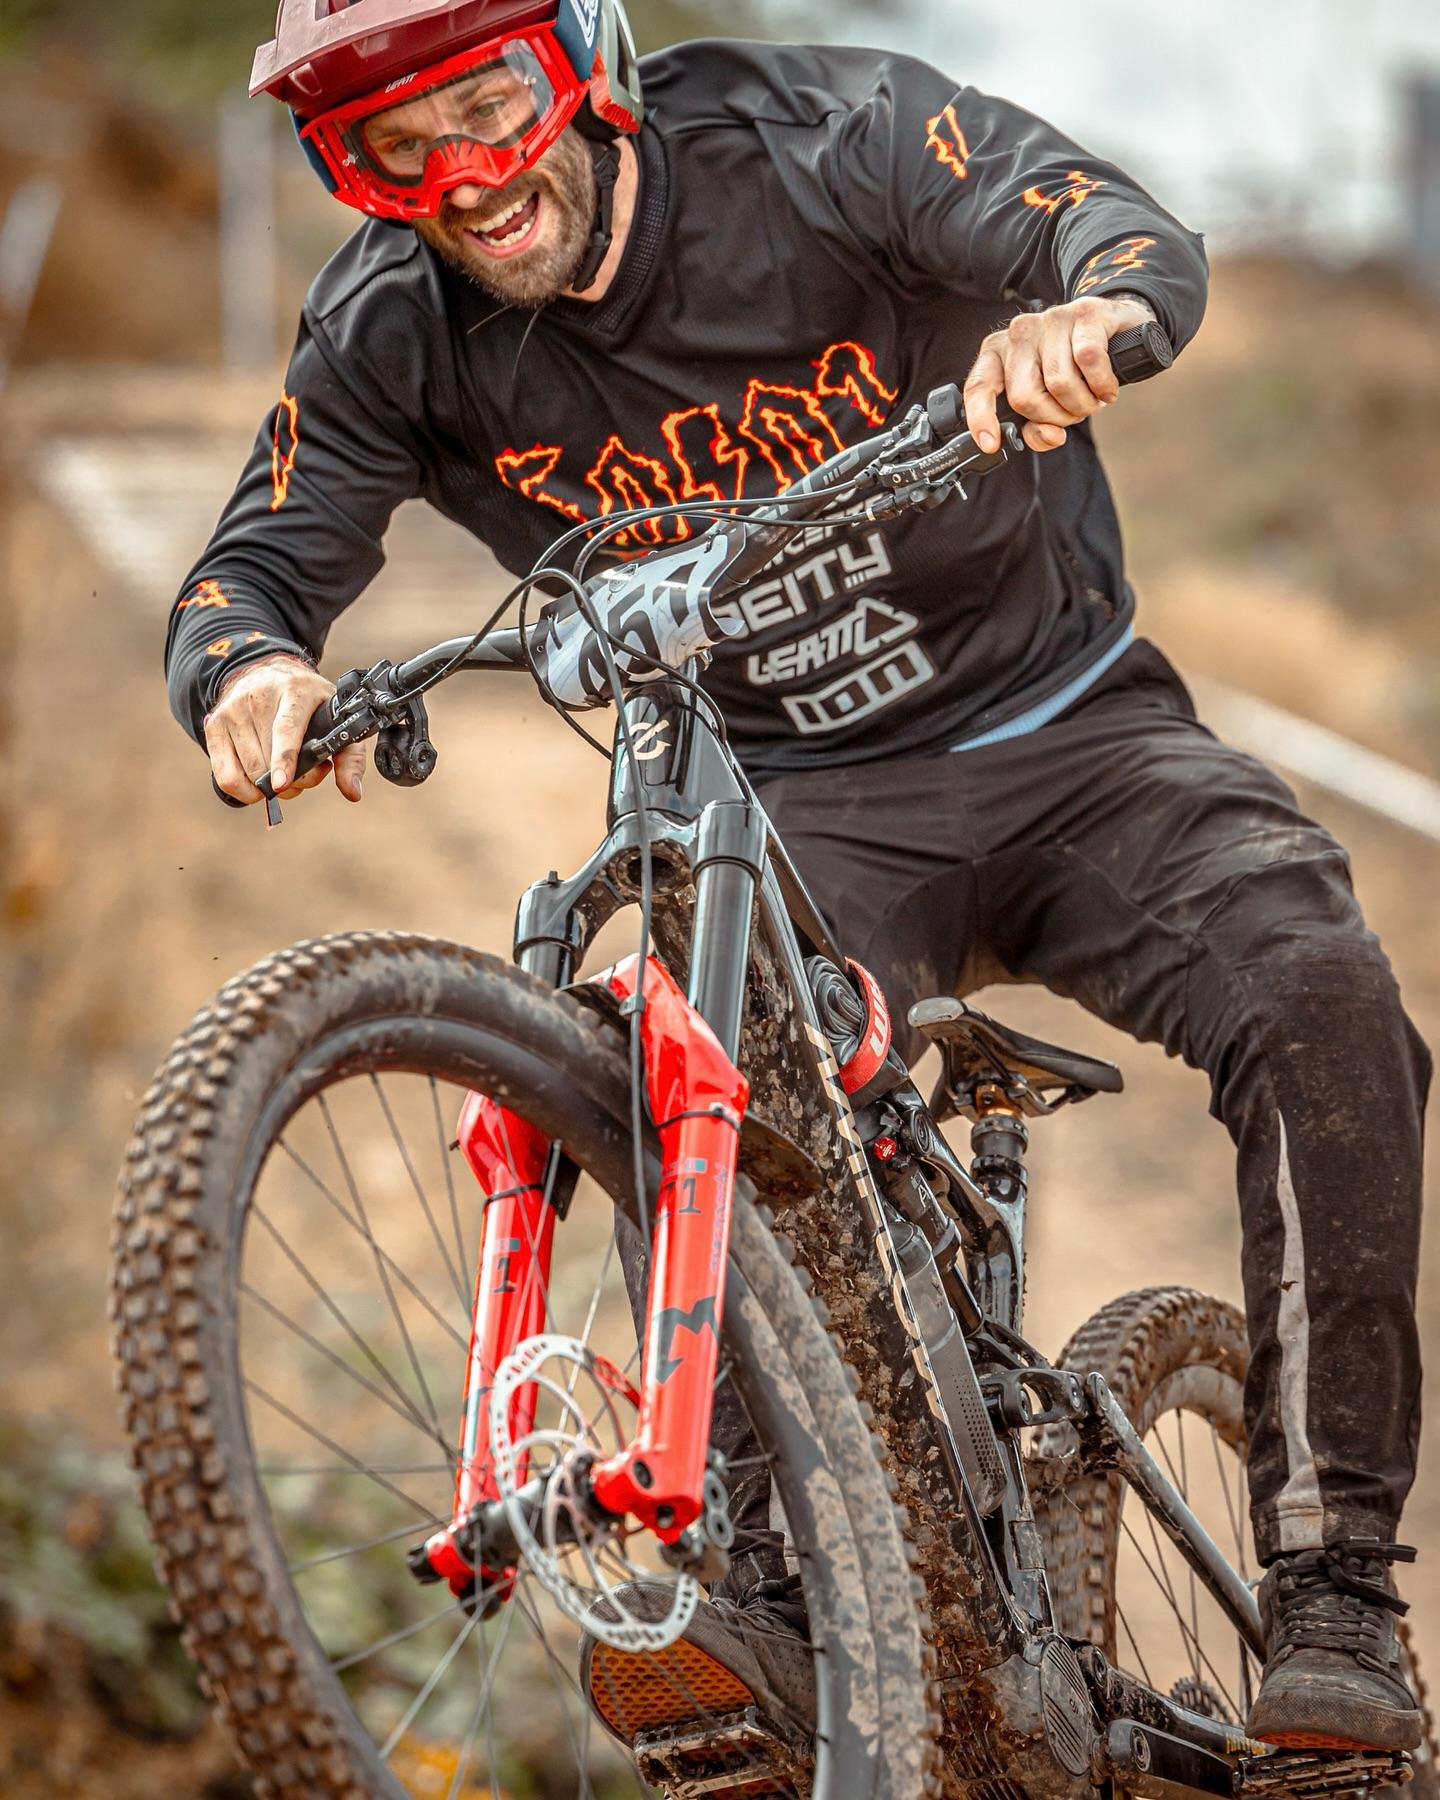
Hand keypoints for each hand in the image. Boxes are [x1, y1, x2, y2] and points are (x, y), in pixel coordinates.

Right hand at [204, 653, 364, 805]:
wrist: (268, 672)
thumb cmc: (309, 703)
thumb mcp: (336, 719)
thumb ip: (350, 757)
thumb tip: (353, 792)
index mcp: (295, 691)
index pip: (285, 729)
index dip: (284, 759)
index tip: (282, 783)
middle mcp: (258, 697)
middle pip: (268, 760)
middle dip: (291, 783)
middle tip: (305, 777)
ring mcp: (232, 710)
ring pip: (249, 771)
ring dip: (269, 787)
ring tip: (285, 774)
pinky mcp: (215, 725)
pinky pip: (225, 775)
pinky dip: (244, 791)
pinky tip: (258, 785)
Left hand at [962, 293, 1155, 454]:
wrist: (1113, 328)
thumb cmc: (1074, 369)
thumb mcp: (1049, 402)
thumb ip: (1039, 428)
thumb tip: (1048, 435)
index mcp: (998, 354)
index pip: (979, 386)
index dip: (981, 417)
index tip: (991, 444)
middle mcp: (1018, 334)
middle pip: (1024, 396)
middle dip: (1054, 418)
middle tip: (1072, 413)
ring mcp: (1050, 320)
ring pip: (1059, 383)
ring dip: (1082, 404)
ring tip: (1091, 398)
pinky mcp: (1084, 313)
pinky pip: (1088, 359)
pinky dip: (1102, 384)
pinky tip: (1106, 388)